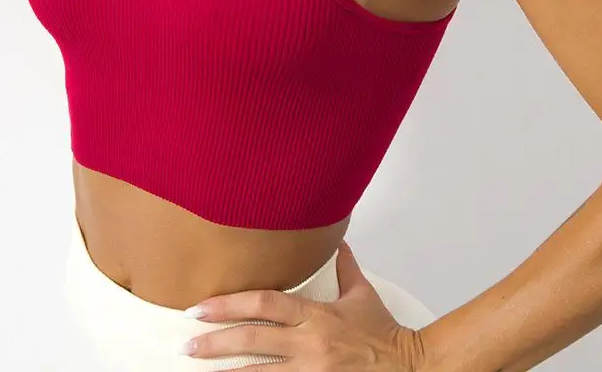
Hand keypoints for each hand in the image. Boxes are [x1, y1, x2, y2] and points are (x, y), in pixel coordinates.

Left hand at [181, 240, 426, 370]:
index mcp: (317, 314)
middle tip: (187, 343)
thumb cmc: (386, 334)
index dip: (229, 304)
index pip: (264, 303)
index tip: (200, 307)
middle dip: (216, 340)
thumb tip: (338, 241)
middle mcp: (310, 343)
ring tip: (199, 369)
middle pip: (253, 339)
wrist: (413, 368)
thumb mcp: (363, 295)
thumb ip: (345, 267)